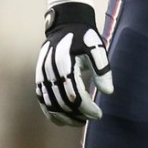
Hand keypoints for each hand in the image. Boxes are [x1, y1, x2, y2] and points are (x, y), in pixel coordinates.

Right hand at [35, 1, 113, 125]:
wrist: (65, 25)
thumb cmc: (84, 36)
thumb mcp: (97, 48)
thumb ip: (103, 69)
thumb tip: (108, 92)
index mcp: (64, 64)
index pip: (74, 95)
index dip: (86, 108)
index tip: (99, 114)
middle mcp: (49, 73)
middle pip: (61, 103)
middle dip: (77, 114)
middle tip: (92, 119)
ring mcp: (42, 76)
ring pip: (49, 104)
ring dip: (64, 117)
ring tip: (80, 122)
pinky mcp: (39, 78)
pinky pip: (42, 100)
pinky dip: (51, 112)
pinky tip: (62, 120)